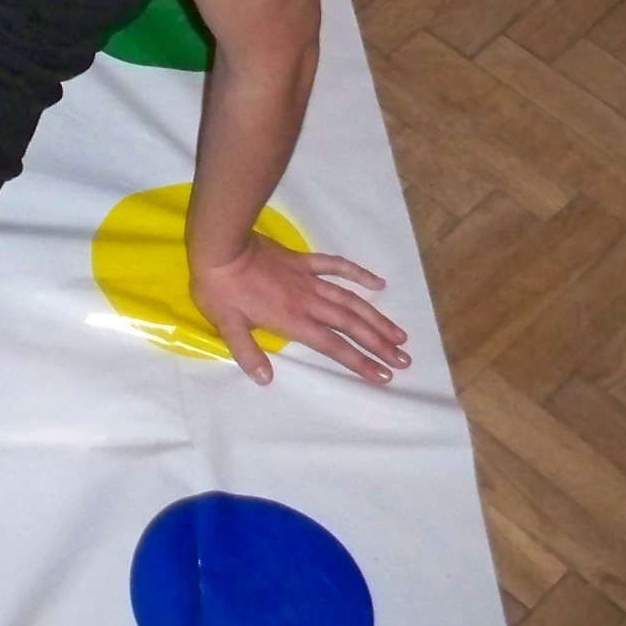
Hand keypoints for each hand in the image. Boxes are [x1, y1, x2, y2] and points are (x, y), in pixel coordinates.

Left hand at [189, 229, 408, 386]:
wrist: (222, 245)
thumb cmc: (221, 288)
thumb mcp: (227, 325)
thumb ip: (247, 353)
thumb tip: (266, 380)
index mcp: (293, 320)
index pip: (334, 346)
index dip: (360, 362)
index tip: (384, 376)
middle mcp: (309, 302)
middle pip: (352, 325)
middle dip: (380, 344)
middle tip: (404, 359)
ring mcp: (309, 279)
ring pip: (351, 301)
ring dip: (377, 318)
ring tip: (400, 335)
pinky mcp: (304, 261)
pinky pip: (337, 266)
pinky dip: (359, 274)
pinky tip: (378, 284)